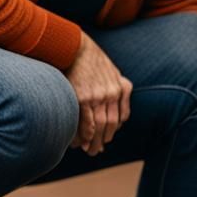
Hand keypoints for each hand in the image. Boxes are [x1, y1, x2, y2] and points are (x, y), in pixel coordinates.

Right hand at [65, 32, 131, 155]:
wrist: (75, 45)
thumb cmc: (91, 58)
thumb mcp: (113, 70)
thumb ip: (120, 87)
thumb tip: (121, 110)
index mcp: (121, 88)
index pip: (120, 118)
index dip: (112, 132)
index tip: (104, 140)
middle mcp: (113, 93)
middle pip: (110, 125)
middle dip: (103, 141)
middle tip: (95, 151)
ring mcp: (98, 96)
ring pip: (99, 127)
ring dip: (93, 142)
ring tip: (86, 150)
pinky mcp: (82, 97)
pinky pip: (86, 122)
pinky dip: (83, 135)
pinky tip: (78, 142)